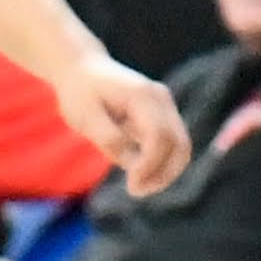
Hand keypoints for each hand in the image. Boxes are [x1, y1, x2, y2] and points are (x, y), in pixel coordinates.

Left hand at [53, 53, 189, 195]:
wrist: (82, 69)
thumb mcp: (85, 116)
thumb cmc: (80, 93)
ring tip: (140, 189)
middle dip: (164, 173)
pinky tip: (141, 177)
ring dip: (166, 172)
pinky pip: (172, 144)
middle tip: (137, 192)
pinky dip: (162, 164)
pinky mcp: (162, 115)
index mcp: (143, 96)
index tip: (131, 185)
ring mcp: (165, 106)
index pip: (159, 136)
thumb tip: (133, 164)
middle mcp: (161, 99)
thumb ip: (108, 138)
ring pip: (181, 146)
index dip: (150, 165)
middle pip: (179, 143)